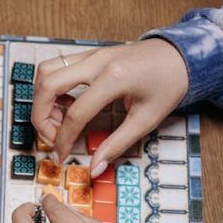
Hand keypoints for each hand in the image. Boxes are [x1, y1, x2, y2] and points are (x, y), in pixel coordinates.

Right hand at [32, 39, 187, 176]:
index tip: (61, 156)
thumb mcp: (147, 119)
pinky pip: (56, 67)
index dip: (63, 140)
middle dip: (40, 116)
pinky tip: (65, 105)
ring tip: (56, 120)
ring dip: (42, 98)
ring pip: (46, 71)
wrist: (181, 55)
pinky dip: (50, 87)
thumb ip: (117, 144)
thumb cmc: (169, 85)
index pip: (75, 113)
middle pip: (48, 85)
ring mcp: (90, 54)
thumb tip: (95, 168)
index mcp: (114, 78)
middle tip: (51, 137)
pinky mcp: (89, 55)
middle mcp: (97, 62)